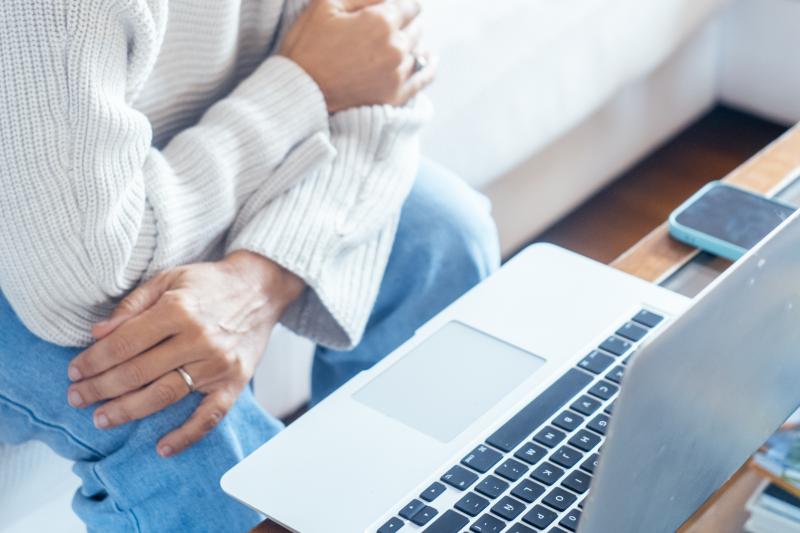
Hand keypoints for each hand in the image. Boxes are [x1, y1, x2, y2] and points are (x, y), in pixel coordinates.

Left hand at [66, 251, 303, 456]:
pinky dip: (187, 435)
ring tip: (102, 419)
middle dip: (101, 387)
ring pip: (165, 394)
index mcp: (178, 310)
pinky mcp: (235, 382)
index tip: (75, 371)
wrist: (260, 289)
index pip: (124, 343)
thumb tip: (98, 334)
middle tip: (77, 398)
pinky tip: (163, 447)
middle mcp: (198, 338)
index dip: (94, 360)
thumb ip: (133, 305)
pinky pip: (210, 415)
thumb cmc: (210, 284)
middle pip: (138, 372)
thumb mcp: (169, 279)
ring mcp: (217, 364)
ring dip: (129, 410)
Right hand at [280, 0, 436, 112]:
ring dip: (412, 41)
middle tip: (390, 24)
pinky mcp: (396, 96)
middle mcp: (396, 47)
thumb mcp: (325, 4)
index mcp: (382, 21)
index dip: (400, 4)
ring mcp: (398, 73)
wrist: (299, 93)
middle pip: (417, 26)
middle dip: (406, 21)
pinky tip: (429, 59)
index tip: (391, 7)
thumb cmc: (306, 46)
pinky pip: (424, 77)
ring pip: (419, 49)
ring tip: (400, 40)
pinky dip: (428, 65)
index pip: (409, 5)